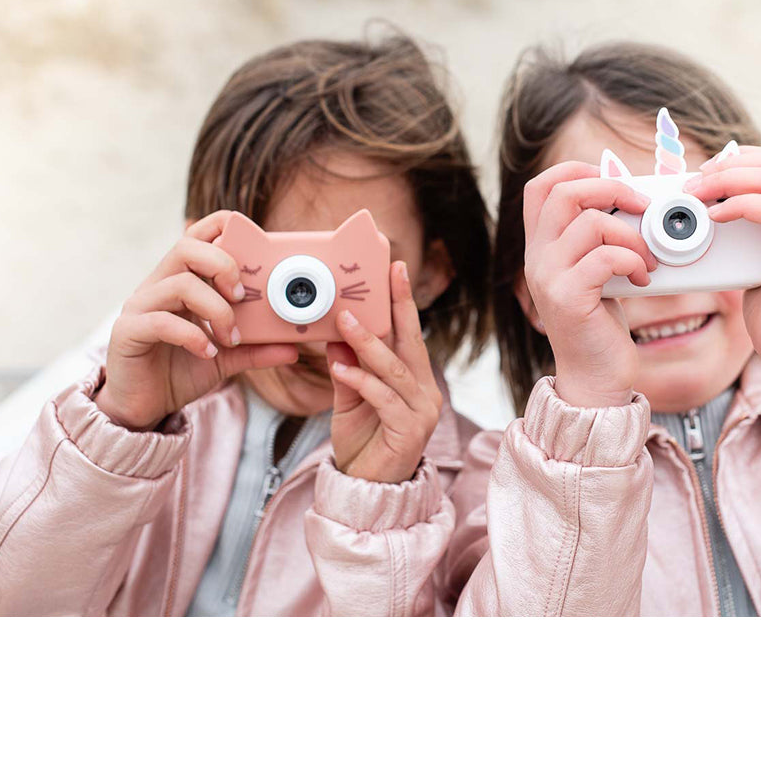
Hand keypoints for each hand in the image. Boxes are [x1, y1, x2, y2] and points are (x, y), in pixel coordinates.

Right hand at [95, 211, 299, 430]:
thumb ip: (257, 348)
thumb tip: (294, 348)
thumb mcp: (227, 357)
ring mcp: (140, 305)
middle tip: (242, 297)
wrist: (144, 406)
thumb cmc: (182, 370)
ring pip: (180, 284)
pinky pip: (161, 321)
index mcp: (182, 280)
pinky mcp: (127, 331)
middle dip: (223, 265)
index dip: (224, 229)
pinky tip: (207, 352)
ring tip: (231, 337)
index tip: (255, 256)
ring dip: (216, 310)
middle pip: (187, 247)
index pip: (198, 235)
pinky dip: (193, 336)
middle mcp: (158, 285)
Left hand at [327, 261, 443, 483]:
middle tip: (385, 274)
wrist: (366, 492)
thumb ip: (346, 371)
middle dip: (399, 306)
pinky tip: (340, 368)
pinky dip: (361, 381)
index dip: (402, 302)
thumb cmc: (362, 445)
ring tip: (343, 322)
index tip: (395, 268)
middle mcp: (425, 392)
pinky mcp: (410, 430)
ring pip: (395, 369)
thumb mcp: (348, 402)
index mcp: (414, 380)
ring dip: (368, 344)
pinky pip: (384, 398)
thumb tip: (336, 336)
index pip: (408, 335)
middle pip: (411, 342)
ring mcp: (421, 411)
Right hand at [522, 162, 655, 407]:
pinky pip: (605, 257)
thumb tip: (635, 201)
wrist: (595, 378)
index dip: (575, 170)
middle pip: (564, 192)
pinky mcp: (567, 298)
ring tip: (647, 258)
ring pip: (590, 222)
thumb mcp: (596, 274)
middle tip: (643, 207)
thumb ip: (600, 240)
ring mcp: (548, 277)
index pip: (540, 186)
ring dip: (632, 235)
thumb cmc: (600, 325)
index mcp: (541, 247)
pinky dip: (633, 260)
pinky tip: (642, 279)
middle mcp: (536, 258)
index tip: (612, 182)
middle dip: (612, 189)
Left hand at [684, 147, 760, 414]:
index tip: (699, 174)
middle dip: (724, 167)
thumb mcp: (747, 257)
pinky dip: (740, 205)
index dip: (732, 160)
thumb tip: (698, 209)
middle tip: (691, 183)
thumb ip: (736, 230)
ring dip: (726, 182)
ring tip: (695, 196)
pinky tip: (714, 216)